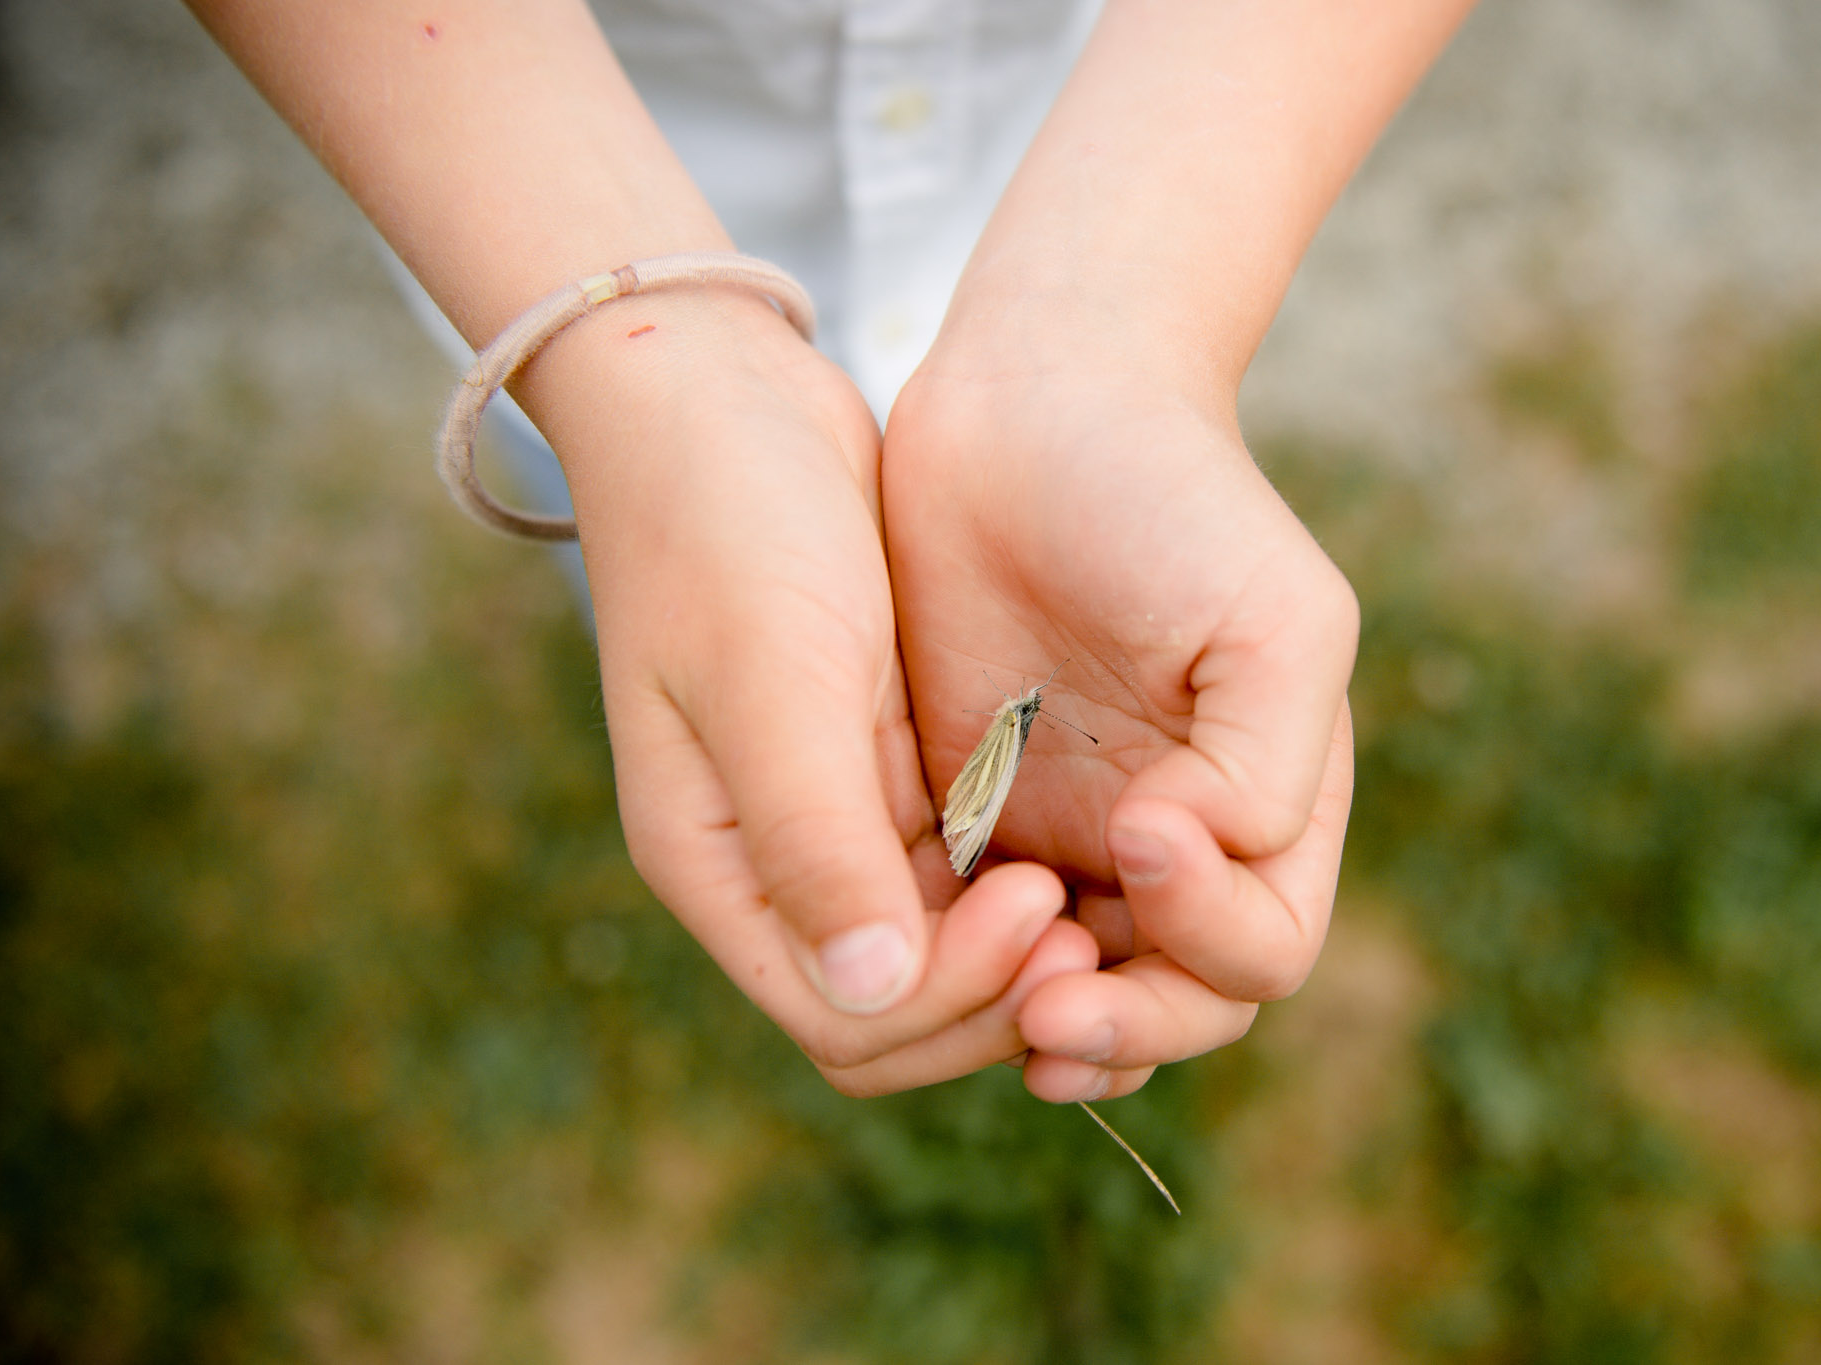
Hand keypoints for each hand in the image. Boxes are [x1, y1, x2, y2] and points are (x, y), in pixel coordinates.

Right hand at [521, 289, 1098, 1093]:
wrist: (716, 396)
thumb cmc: (727, 520)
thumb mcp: (776, 672)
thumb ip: (815, 835)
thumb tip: (871, 993)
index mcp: (719, 862)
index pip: (848, 1019)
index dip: (956, 996)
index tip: (1039, 898)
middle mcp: (771, 863)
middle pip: (898, 1010)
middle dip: (998, 991)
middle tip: (1091, 921)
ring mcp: (826, 817)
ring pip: (939, 949)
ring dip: (1019, 946)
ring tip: (1103, 892)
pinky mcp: (876, 766)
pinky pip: (959, 870)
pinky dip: (1015, 878)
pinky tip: (1086, 839)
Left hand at [881, 339, 1359, 1102]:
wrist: (1030, 400)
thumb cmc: (1169, 495)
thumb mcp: (1276, 618)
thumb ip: (1270, 764)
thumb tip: (1185, 860)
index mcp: (1265, 806)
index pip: (1261, 948)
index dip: (1211, 939)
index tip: (1141, 835)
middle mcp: (1172, 842)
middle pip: (1173, 1002)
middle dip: (1124, 1029)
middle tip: (1050, 1013)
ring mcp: (1065, 834)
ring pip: (1068, 992)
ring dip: (1038, 1024)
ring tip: (999, 1011)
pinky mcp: (965, 812)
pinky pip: (963, 933)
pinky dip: (954, 970)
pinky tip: (920, 955)